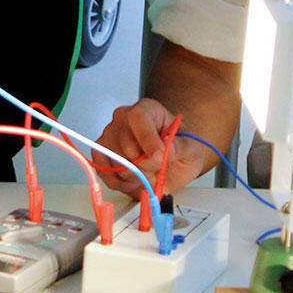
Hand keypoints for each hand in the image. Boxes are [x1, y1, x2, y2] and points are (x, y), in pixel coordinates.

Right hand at [94, 98, 210, 197]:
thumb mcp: (192, 148)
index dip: (147, 139)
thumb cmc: (179, 149)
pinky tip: (135, 178)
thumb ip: (180, 147)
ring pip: (116, 162)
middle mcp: (124, 118)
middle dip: (146, 164)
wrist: (173, 162)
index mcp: (147, 109)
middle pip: (127, 145)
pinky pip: (105, 172)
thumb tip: (165, 149)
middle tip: (160, 166)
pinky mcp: (101, 154)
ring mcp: (109, 135)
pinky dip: (122, 182)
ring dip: (136, 175)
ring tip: (148, 171)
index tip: (159, 156)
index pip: (138, 118)